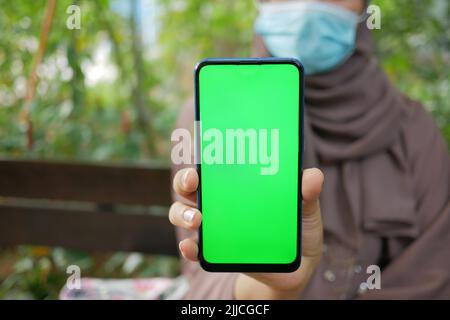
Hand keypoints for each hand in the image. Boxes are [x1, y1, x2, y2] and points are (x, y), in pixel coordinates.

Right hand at [169, 167, 323, 299]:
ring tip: (197, 219)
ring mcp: (214, 227)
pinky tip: (192, 246)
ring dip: (183, 213)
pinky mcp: (215, 252)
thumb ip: (307, 192)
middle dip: (184, 181)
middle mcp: (219, 203)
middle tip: (192, 181)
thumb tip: (312, 176)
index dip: (201, 154)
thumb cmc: (297, 228)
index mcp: (237, 185)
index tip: (201, 147)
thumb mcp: (305, 208)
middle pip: (189, 187)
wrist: (297, 264)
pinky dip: (189, 247)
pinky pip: (194, 248)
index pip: (212, 165)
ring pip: (183, 214)